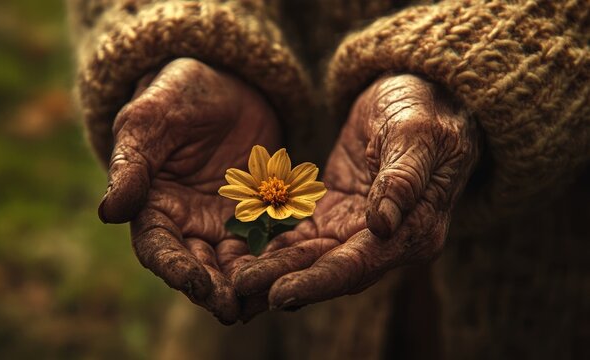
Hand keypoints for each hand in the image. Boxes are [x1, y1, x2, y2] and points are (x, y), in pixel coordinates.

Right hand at [98, 58, 280, 323]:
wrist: (225, 83)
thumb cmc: (177, 95)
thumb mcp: (150, 120)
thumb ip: (132, 164)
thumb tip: (109, 211)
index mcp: (154, 206)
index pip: (158, 246)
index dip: (173, 267)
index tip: (193, 283)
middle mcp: (189, 223)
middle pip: (199, 264)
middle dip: (214, 289)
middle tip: (232, 309)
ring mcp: (226, 221)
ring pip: (237, 261)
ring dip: (249, 283)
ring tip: (266, 299)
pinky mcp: (261, 213)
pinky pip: (272, 238)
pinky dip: (281, 257)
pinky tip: (295, 271)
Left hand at [235, 74, 479, 310]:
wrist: (417, 94)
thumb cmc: (424, 110)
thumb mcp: (416, 135)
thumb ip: (402, 180)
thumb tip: (382, 226)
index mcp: (415, 229)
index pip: (360, 265)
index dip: (318, 281)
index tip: (280, 294)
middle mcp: (385, 239)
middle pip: (328, 267)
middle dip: (283, 279)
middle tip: (238, 287)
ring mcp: (357, 228)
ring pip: (310, 256)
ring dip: (273, 268)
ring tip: (232, 277)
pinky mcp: (335, 212)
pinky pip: (301, 233)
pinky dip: (273, 245)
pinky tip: (242, 251)